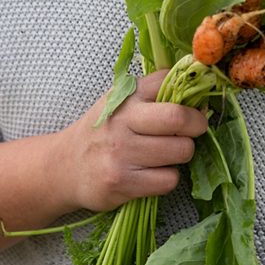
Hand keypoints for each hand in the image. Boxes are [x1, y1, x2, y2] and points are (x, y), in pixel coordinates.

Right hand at [56, 70, 207, 212]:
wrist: (64, 168)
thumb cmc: (103, 132)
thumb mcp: (121, 101)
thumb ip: (155, 91)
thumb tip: (200, 89)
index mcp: (126, 96)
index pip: (168, 81)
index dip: (190, 95)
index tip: (194, 106)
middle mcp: (122, 121)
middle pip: (179, 118)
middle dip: (196, 126)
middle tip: (192, 131)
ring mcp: (121, 153)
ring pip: (180, 152)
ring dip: (181, 155)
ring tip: (167, 154)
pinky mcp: (122, 183)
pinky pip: (168, 180)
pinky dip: (168, 178)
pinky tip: (153, 174)